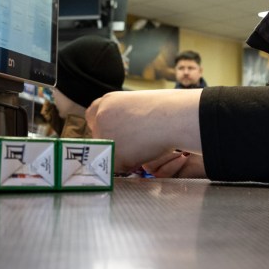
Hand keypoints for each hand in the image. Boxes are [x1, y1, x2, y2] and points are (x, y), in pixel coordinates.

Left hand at [85, 89, 203, 173]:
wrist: (175, 118)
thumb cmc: (166, 111)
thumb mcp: (138, 106)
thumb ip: (124, 116)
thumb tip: (122, 131)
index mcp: (107, 101)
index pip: (93, 115)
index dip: (102, 125)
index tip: (112, 132)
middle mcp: (100, 117)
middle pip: (97, 136)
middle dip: (110, 143)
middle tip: (130, 145)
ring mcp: (103, 135)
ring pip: (106, 152)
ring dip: (120, 154)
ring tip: (143, 146)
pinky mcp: (111, 153)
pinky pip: (116, 166)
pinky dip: (129, 164)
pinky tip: (144, 152)